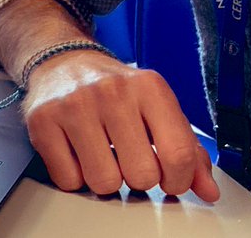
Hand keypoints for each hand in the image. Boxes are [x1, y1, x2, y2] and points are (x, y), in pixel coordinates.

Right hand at [22, 51, 219, 200]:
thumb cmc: (115, 91)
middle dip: (138, 177)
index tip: (169, 178)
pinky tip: (77, 152)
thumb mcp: (157, 107)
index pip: (178, 154)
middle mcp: (111, 92)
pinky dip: (75, 176)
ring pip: (104, 182)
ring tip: (103, 154)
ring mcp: (74, 105)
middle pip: (141, 175)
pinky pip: (69, 180)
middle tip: (129, 159)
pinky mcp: (43, 120)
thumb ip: (187, 149)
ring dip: (106, 178)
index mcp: (148, 87)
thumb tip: (208, 190)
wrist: (62, 61)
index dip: (178, 180)